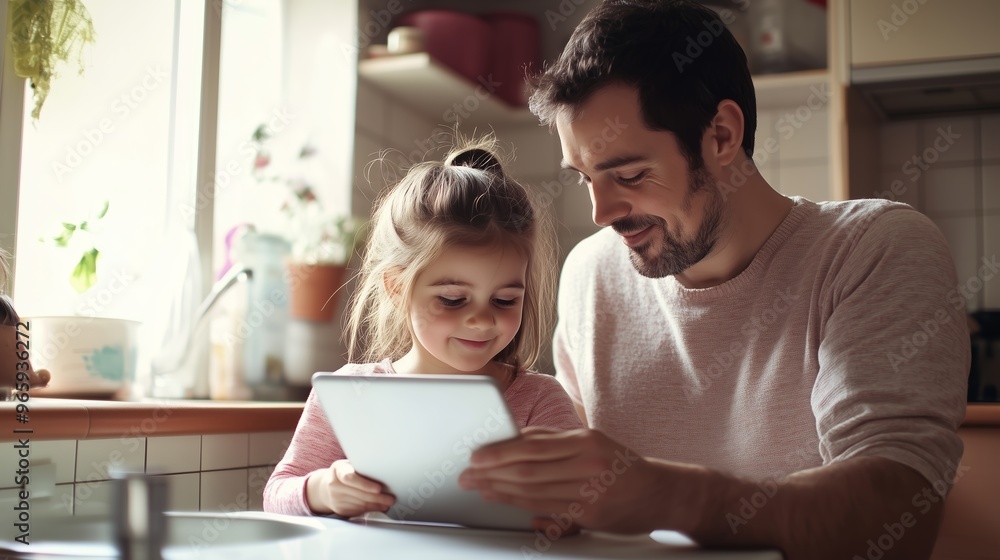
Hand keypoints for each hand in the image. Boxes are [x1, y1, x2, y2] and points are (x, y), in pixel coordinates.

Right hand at [308, 460, 394, 516]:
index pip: (350, 478)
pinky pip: (358, 511)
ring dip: (377, 504)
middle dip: (377, 497)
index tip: (379, 488)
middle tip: (391, 498)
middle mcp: (334, 485)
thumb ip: (361, 467)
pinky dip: (371, 509)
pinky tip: (379, 506)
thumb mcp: (349, 465)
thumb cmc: (344, 472)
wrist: (326, 487)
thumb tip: (383, 471)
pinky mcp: (340, 510)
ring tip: (388, 502)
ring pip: (360, 504)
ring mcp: (335, 499)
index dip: (365, 484)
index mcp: (338, 469)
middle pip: (359, 494)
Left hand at [458, 427, 671, 534]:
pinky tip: (505, 502)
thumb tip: (516, 438)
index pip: (533, 444)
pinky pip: (548, 510)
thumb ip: (556, 440)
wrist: (662, 493)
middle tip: (467, 474)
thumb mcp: (593, 441)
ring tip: (479, 488)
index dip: (500, 451)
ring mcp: (589, 491)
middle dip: (492, 472)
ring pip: (534, 491)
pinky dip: (522, 506)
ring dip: (501, 490)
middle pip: (528, 469)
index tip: (476, 455)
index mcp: (585, 441)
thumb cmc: (622, 465)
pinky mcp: (589, 514)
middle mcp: (587, 465)